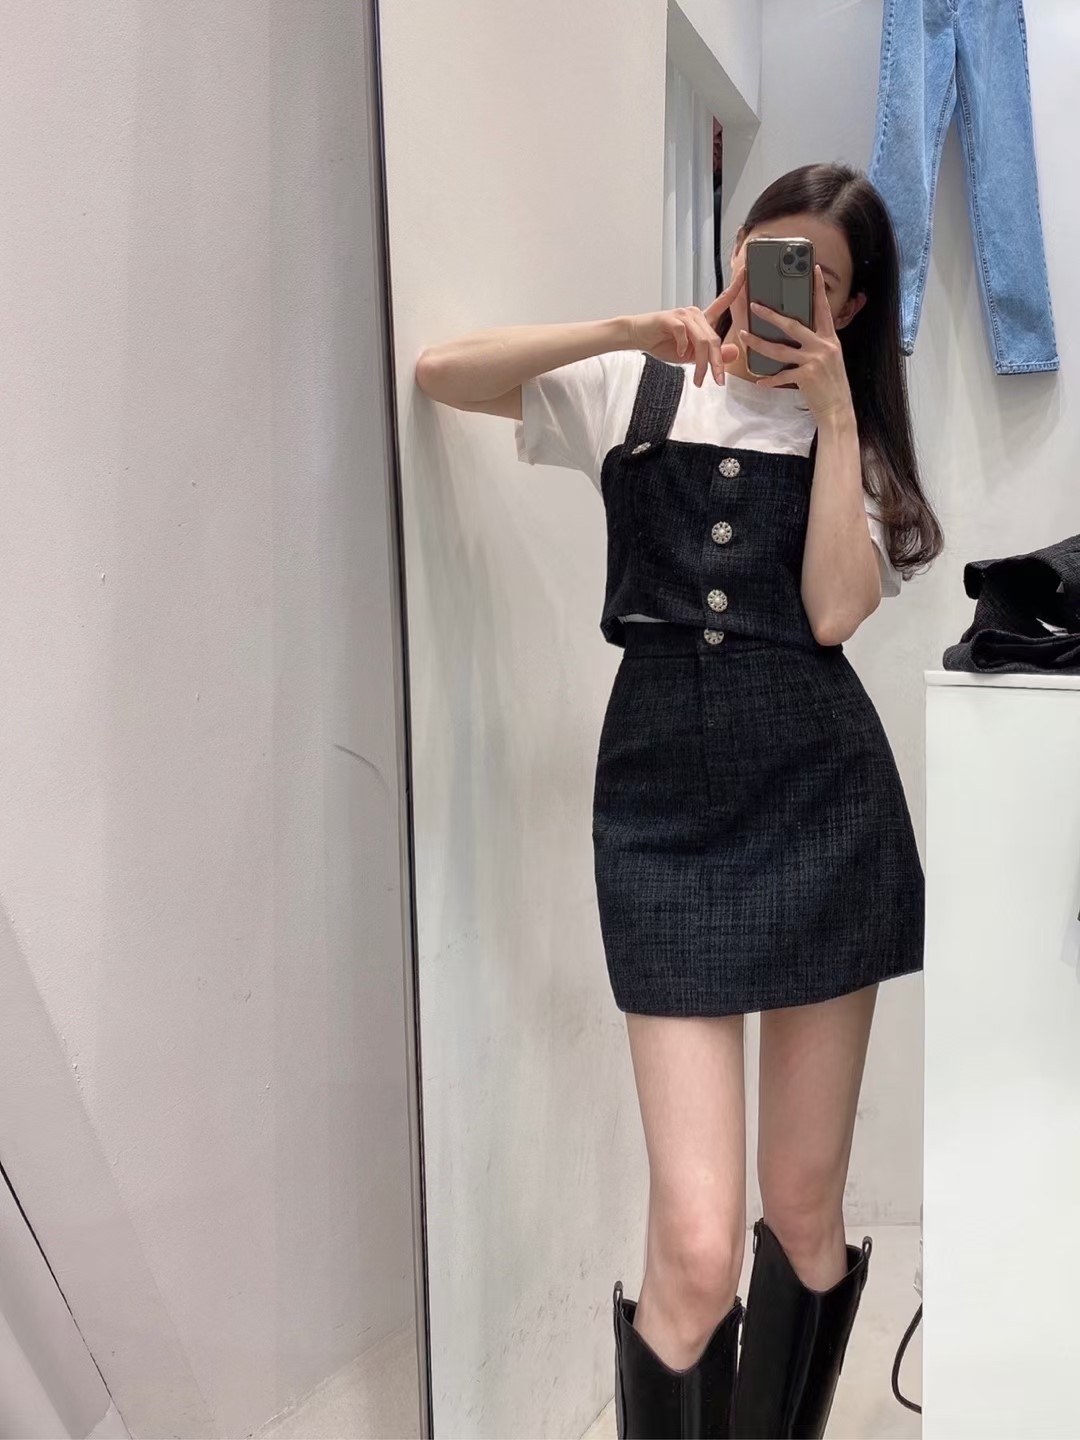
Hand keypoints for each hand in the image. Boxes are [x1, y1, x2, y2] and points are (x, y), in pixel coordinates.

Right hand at [627, 268, 744, 386]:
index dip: (736, 287)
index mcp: (702, 320)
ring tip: (697, 379)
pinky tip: (677, 353)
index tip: (746, 272)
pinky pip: (683, 334)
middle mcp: (695, 314)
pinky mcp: (671, 318)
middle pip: (713, 339)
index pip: (723, 302)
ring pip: (702, 340)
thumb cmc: (663, 343)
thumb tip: (734, 352)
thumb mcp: (691, 355)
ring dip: (701, 363)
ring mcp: (683, 315)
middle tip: (717, 380)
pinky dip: (682, 347)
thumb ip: (712, 354)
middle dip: (716, 363)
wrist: (638, 337)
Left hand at [739, 266, 853, 424]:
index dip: (818, 288)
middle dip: (771, 315)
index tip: (813, 269)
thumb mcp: (829, 359)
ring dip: (759, 343)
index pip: (823, 308)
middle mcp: (823, 346)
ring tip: (744, 335)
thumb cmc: (830, 384)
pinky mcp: (806, 376)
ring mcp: (815, 360)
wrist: (838, 409)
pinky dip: (770, 380)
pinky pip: (782, 375)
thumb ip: (815, 344)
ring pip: (780, 349)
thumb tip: (796, 334)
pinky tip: (760, 381)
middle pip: (793, 325)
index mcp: (829, 339)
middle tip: (755, 306)